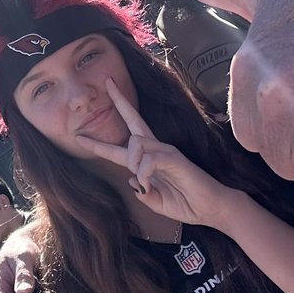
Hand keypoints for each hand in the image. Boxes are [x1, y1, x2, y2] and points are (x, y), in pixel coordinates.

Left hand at [78, 78, 234, 228]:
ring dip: (133, 163)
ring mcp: (167, 151)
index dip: (99, 144)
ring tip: (146, 183)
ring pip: (136, 143)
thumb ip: (143, 192)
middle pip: (133, 121)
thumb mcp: (156, 202)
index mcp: (150, 160)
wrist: (213, 210)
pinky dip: (143, 173)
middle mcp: (157, 150)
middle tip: (107, 82)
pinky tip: (149, 185)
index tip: (79, 137)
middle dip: (119, 101)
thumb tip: (131, 181)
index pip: (122, 146)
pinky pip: (149, 158)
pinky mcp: (175, 158)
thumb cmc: (188, 204)